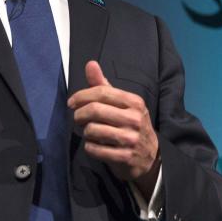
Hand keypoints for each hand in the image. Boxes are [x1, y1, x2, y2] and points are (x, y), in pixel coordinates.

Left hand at [67, 61, 159, 197]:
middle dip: (79, 114)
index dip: (81, 96)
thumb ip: (104, 85)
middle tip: (77, 118)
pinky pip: (95, 149)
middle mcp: (134, 119)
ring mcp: (130, 139)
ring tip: (89, 132)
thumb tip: (90, 64)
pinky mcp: (125, 157)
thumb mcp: (122, 104)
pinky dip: (89, 147)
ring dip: (85, 132)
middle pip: (95, 110)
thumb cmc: (130, 125)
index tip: (72, 103)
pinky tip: (94, 145)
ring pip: (92, 130)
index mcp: (134, 102)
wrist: (150, 156)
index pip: (101, 92)